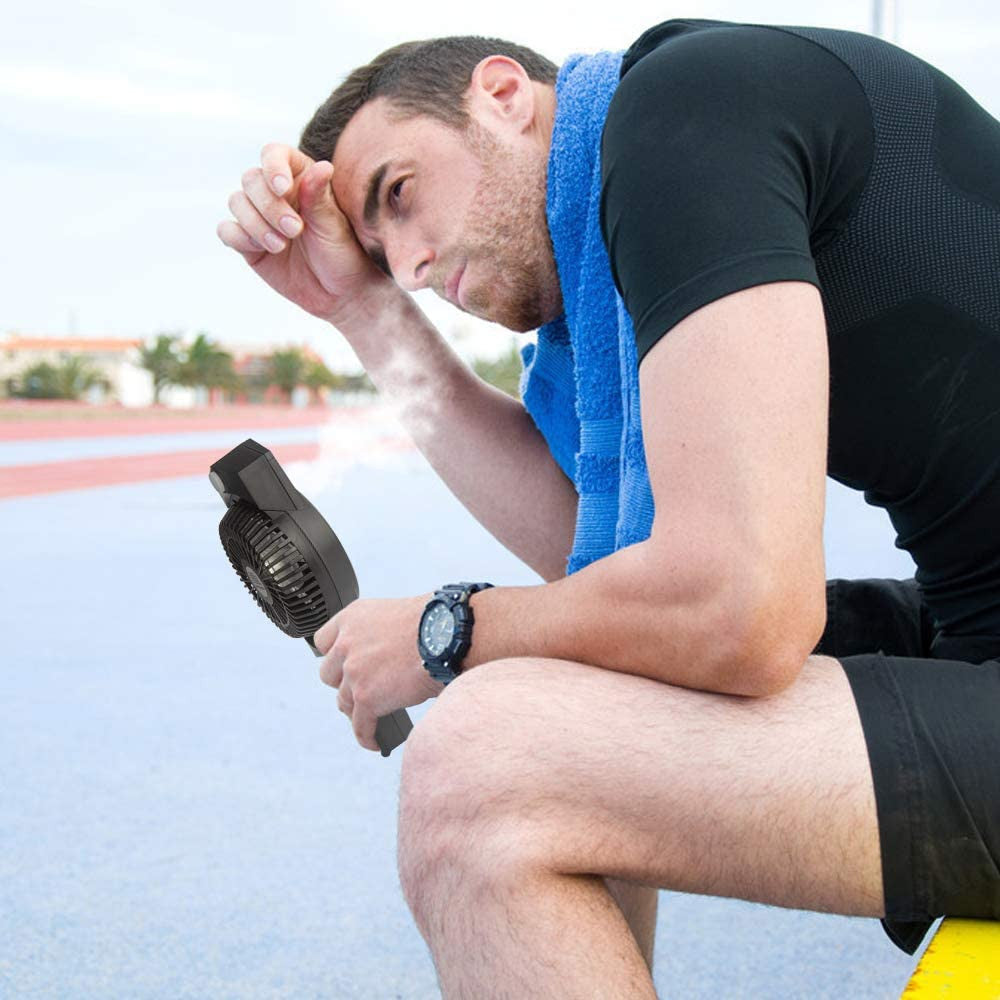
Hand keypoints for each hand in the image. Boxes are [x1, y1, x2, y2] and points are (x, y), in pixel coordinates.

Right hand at [217, 142, 393, 325]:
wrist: (339, 294)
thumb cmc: (344, 255)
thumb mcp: (334, 227)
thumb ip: (319, 198)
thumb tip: (322, 166)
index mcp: (301, 179)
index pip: (274, 154)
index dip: (272, 166)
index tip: (283, 188)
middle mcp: (276, 194)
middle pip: (251, 180)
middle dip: (269, 206)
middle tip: (295, 230)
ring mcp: (260, 218)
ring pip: (237, 202)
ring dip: (256, 223)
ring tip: (282, 245)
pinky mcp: (248, 244)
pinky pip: (227, 231)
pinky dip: (238, 237)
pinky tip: (261, 249)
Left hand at [314, 593, 444, 751]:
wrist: (447, 634)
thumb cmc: (434, 623)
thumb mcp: (395, 617)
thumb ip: (379, 636)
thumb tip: (384, 659)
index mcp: (353, 618)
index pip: (324, 641)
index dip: (334, 656)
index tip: (342, 665)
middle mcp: (347, 643)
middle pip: (329, 674)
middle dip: (343, 683)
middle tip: (361, 689)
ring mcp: (354, 671)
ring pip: (344, 701)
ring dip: (357, 710)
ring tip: (370, 718)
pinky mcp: (366, 697)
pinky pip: (360, 725)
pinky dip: (367, 736)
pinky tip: (374, 741)